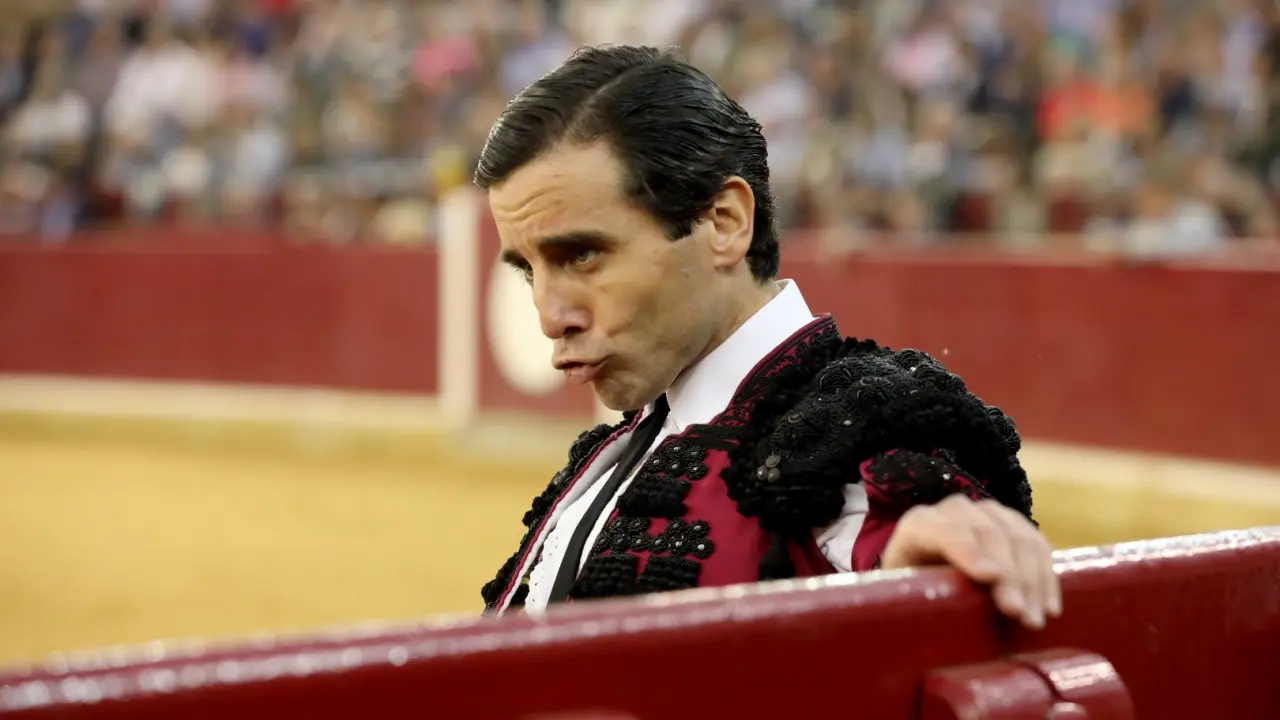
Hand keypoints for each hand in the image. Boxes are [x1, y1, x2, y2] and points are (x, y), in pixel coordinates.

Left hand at [880, 494, 1060, 628]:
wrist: (930, 579)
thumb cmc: (912, 593)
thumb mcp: (906, 595)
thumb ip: (916, 600)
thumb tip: (940, 625)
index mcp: (918, 524)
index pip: (943, 530)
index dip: (966, 550)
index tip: (989, 578)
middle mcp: (953, 511)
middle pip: (988, 534)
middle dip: (1007, 574)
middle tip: (1017, 613)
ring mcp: (987, 513)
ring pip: (1018, 537)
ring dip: (1032, 580)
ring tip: (1034, 620)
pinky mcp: (1014, 524)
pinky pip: (1038, 544)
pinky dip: (1046, 576)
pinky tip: (1049, 607)